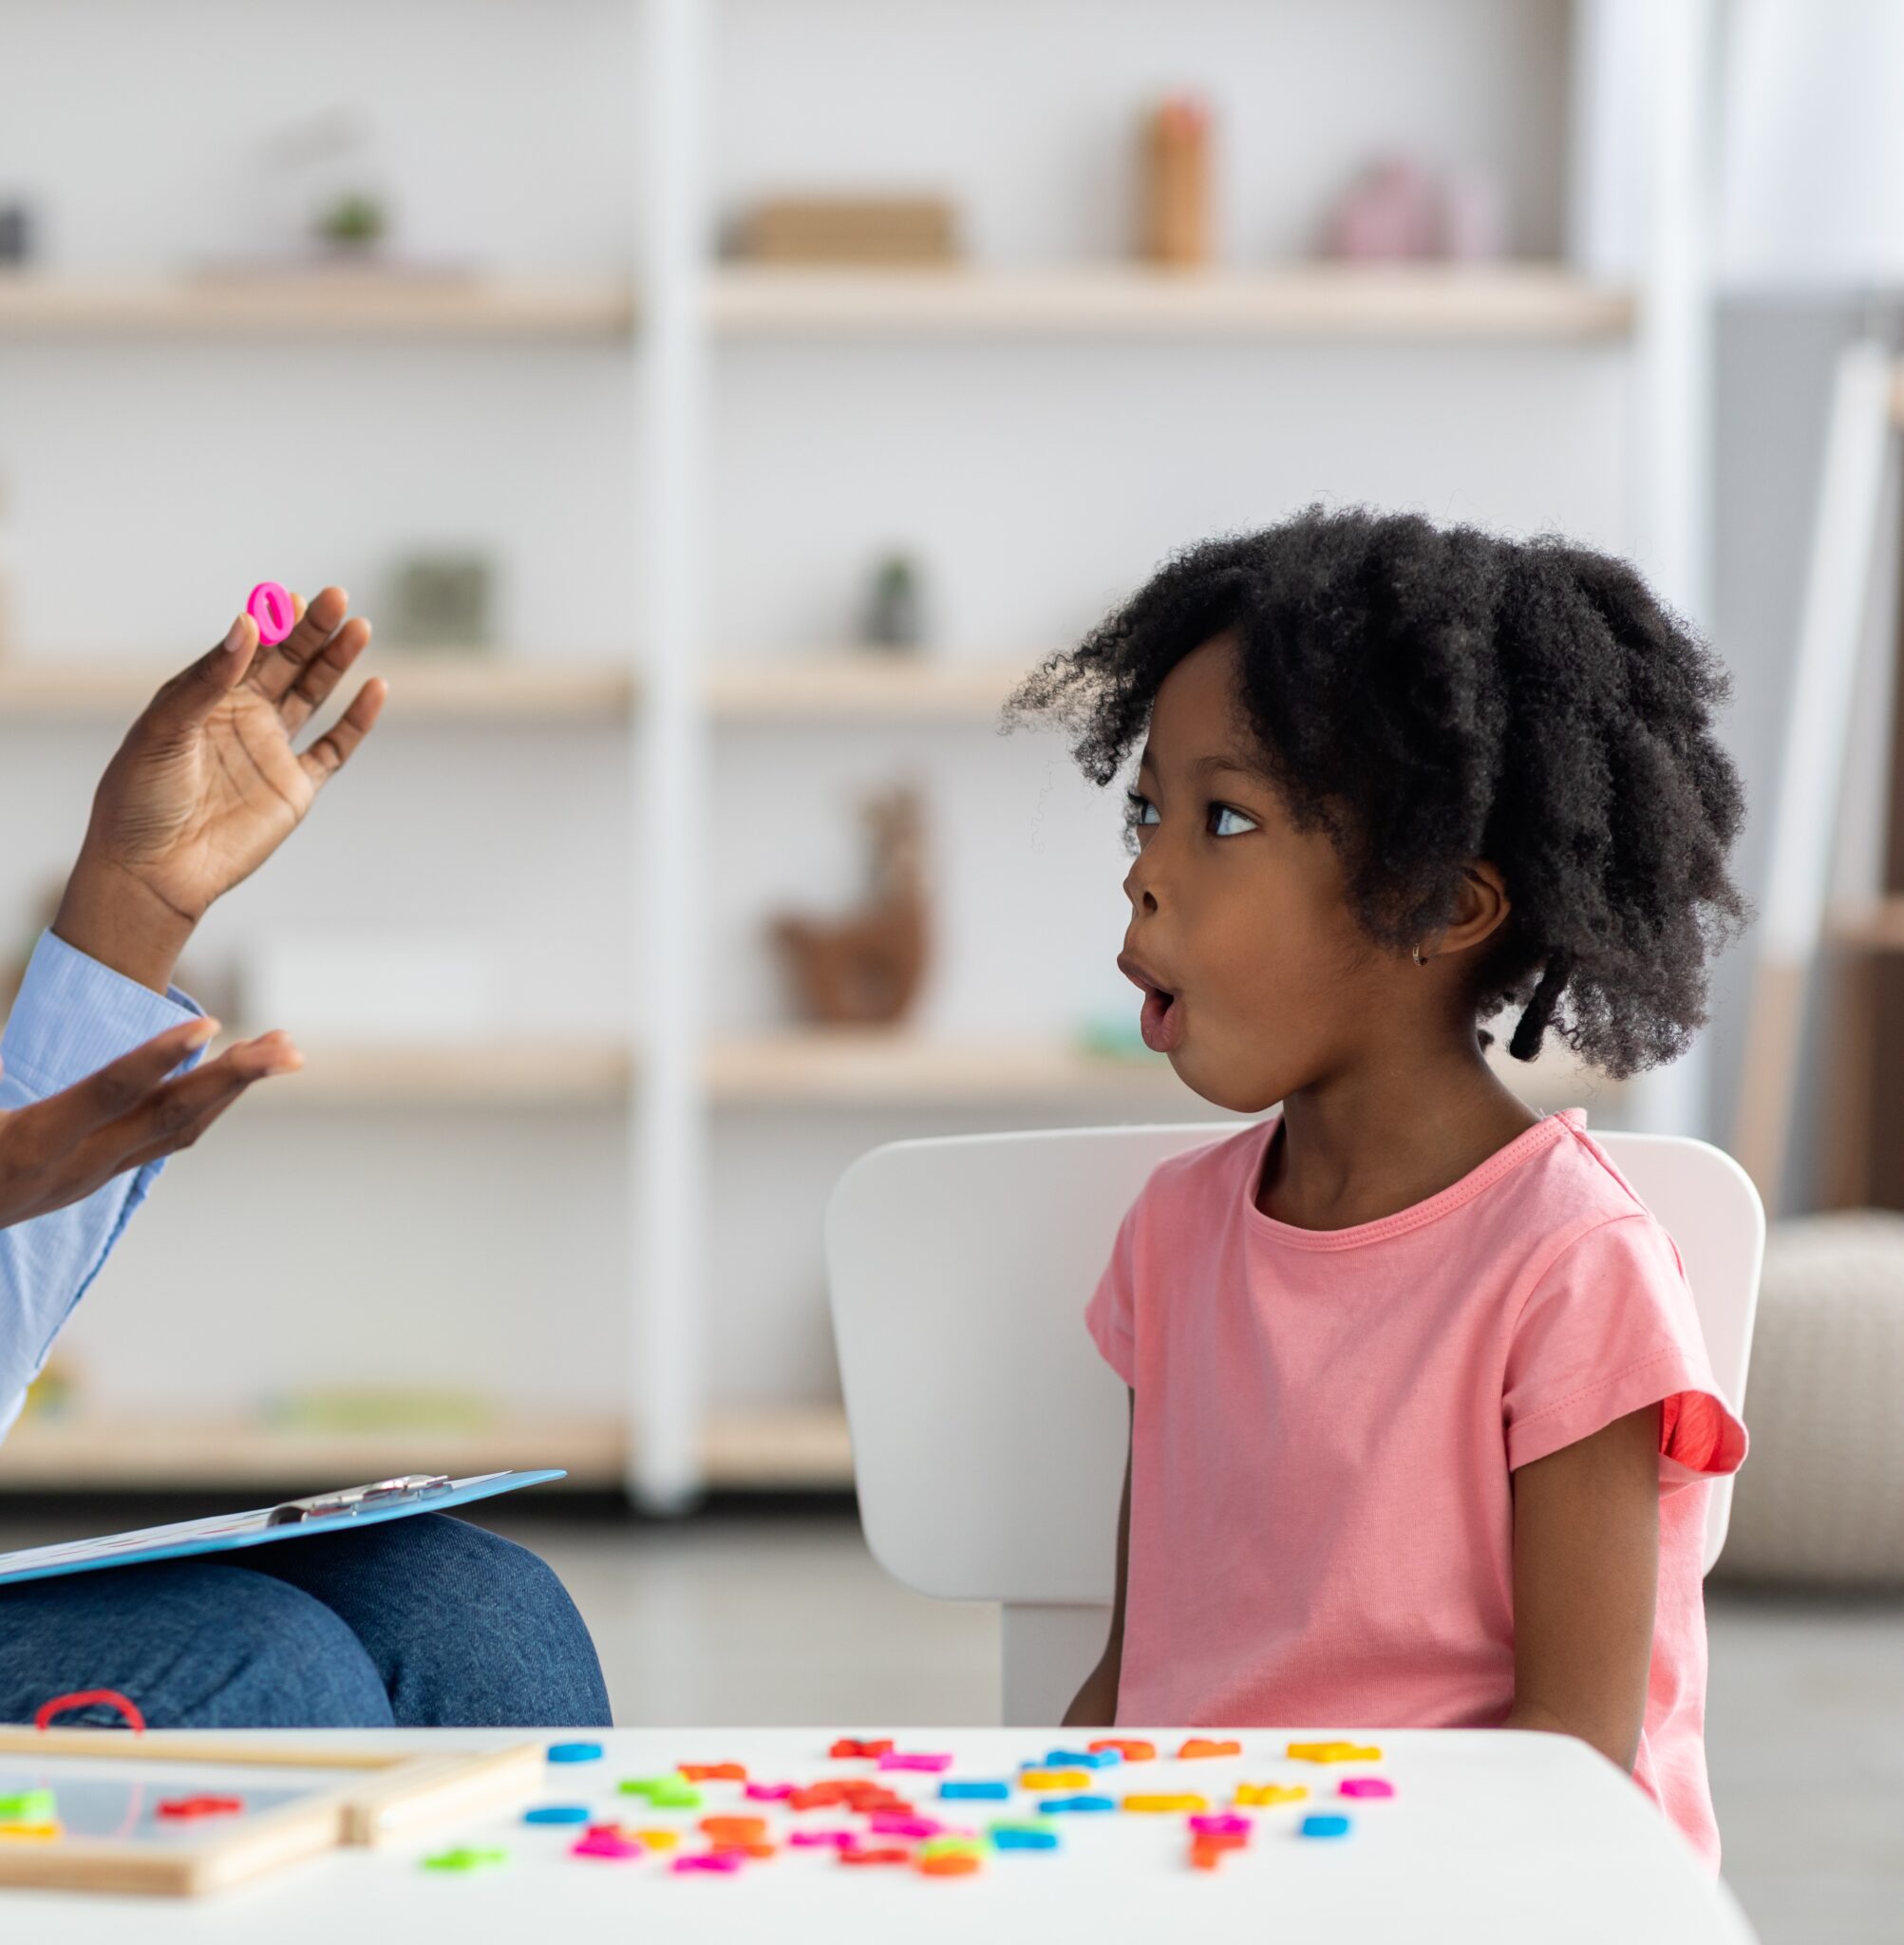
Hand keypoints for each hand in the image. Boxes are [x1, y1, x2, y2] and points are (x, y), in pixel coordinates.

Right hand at [0, 1019, 301, 1227]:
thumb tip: (3, 1061)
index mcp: (33, 1143)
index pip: (110, 1094)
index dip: (159, 1057)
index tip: (212, 1024)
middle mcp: (76, 1165)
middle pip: (170, 1116)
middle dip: (234, 1079)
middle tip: (290, 1045)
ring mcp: (93, 1176)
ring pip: (181, 1130)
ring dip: (235, 1088)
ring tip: (284, 1049)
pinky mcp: (99, 1176)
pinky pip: (168, 1137)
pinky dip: (207, 1102)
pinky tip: (235, 1074)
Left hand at [53, 588, 386, 991]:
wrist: (153, 871)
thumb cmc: (140, 799)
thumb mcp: (163, 730)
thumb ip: (207, 680)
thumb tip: (247, 626)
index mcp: (203, 697)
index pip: (246, 648)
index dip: (272, 622)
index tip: (293, 598)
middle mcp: (241, 717)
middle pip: (287, 663)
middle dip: (313, 630)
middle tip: (338, 597)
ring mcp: (271, 751)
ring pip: (313, 695)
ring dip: (336, 661)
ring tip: (359, 626)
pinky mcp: (295, 788)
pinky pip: (335, 748)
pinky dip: (357, 720)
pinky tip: (375, 688)